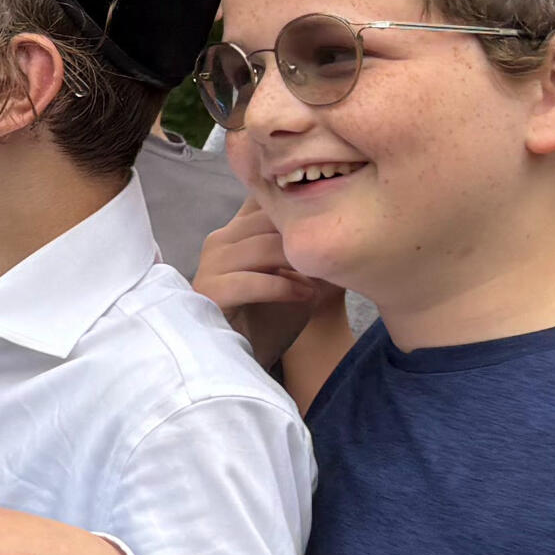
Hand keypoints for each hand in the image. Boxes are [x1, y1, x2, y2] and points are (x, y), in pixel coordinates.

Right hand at [193, 194, 342, 369]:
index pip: (265, 197)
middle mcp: (219, 240)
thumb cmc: (281, 311)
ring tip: (322, 276)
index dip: (297, 203)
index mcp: (238, 229)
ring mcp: (209, 265)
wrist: (258, 356)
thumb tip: (346, 207)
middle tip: (333, 251)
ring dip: (296, 262)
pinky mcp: (208, 293)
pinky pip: (249, 282)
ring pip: (261, 249)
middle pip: (267, 220)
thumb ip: (306, 238)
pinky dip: (282, 288)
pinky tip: (306, 296)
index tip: (331, 216)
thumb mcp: (298, 268)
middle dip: (302, 235)